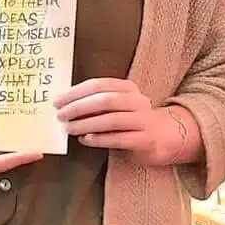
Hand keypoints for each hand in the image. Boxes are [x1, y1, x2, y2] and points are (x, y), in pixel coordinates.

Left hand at [54, 78, 175, 164]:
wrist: (166, 136)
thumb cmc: (133, 120)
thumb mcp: (118, 106)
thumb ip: (97, 103)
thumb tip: (66, 105)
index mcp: (128, 88)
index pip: (99, 85)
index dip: (75, 92)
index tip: (58, 101)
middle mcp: (138, 101)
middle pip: (104, 100)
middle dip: (78, 107)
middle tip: (61, 115)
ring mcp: (144, 120)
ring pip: (111, 120)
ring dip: (86, 124)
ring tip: (70, 129)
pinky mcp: (146, 140)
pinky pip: (118, 138)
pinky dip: (99, 139)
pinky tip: (85, 140)